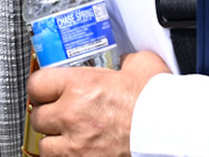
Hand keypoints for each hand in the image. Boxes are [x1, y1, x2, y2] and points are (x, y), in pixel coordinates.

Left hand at [27, 53, 169, 156]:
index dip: (41, 87)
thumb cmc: (158, 104)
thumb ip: (126, 61)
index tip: (45, 89)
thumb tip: (126, 61)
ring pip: (45, 146)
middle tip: (59, 113)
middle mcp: (72, 115)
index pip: (37, 84)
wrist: (171, 132)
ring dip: (54, 141)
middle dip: (47, 114)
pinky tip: (78, 151)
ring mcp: (76, 145)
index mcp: (80, 86)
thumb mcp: (142, 66)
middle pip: (37, 116)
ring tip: (68, 137)